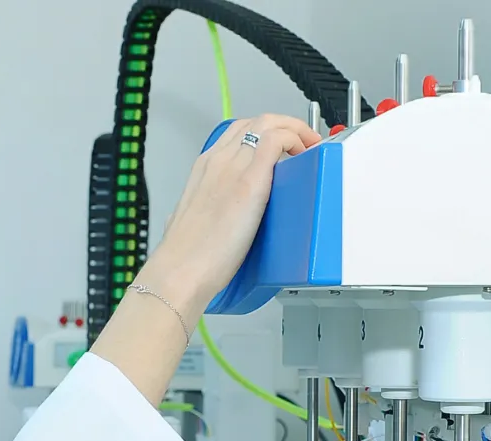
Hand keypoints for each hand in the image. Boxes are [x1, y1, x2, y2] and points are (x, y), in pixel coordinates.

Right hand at [137, 114, 320, 310]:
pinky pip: (277, 140)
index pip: (238, 133)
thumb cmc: (187, 255)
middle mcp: (218, 160)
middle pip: (256, 122)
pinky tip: (305, 154)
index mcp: (204, 168)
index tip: (282, 147)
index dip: (265, 133)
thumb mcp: (191, 221)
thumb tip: (213, 219)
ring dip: (294, 129)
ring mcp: (233, 167)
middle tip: (303, 144)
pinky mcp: (250, 181)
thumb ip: (204, 212)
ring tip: (308, 147)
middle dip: (285, 125)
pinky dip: (296, 139)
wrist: (181, 269)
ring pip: (268, 122)